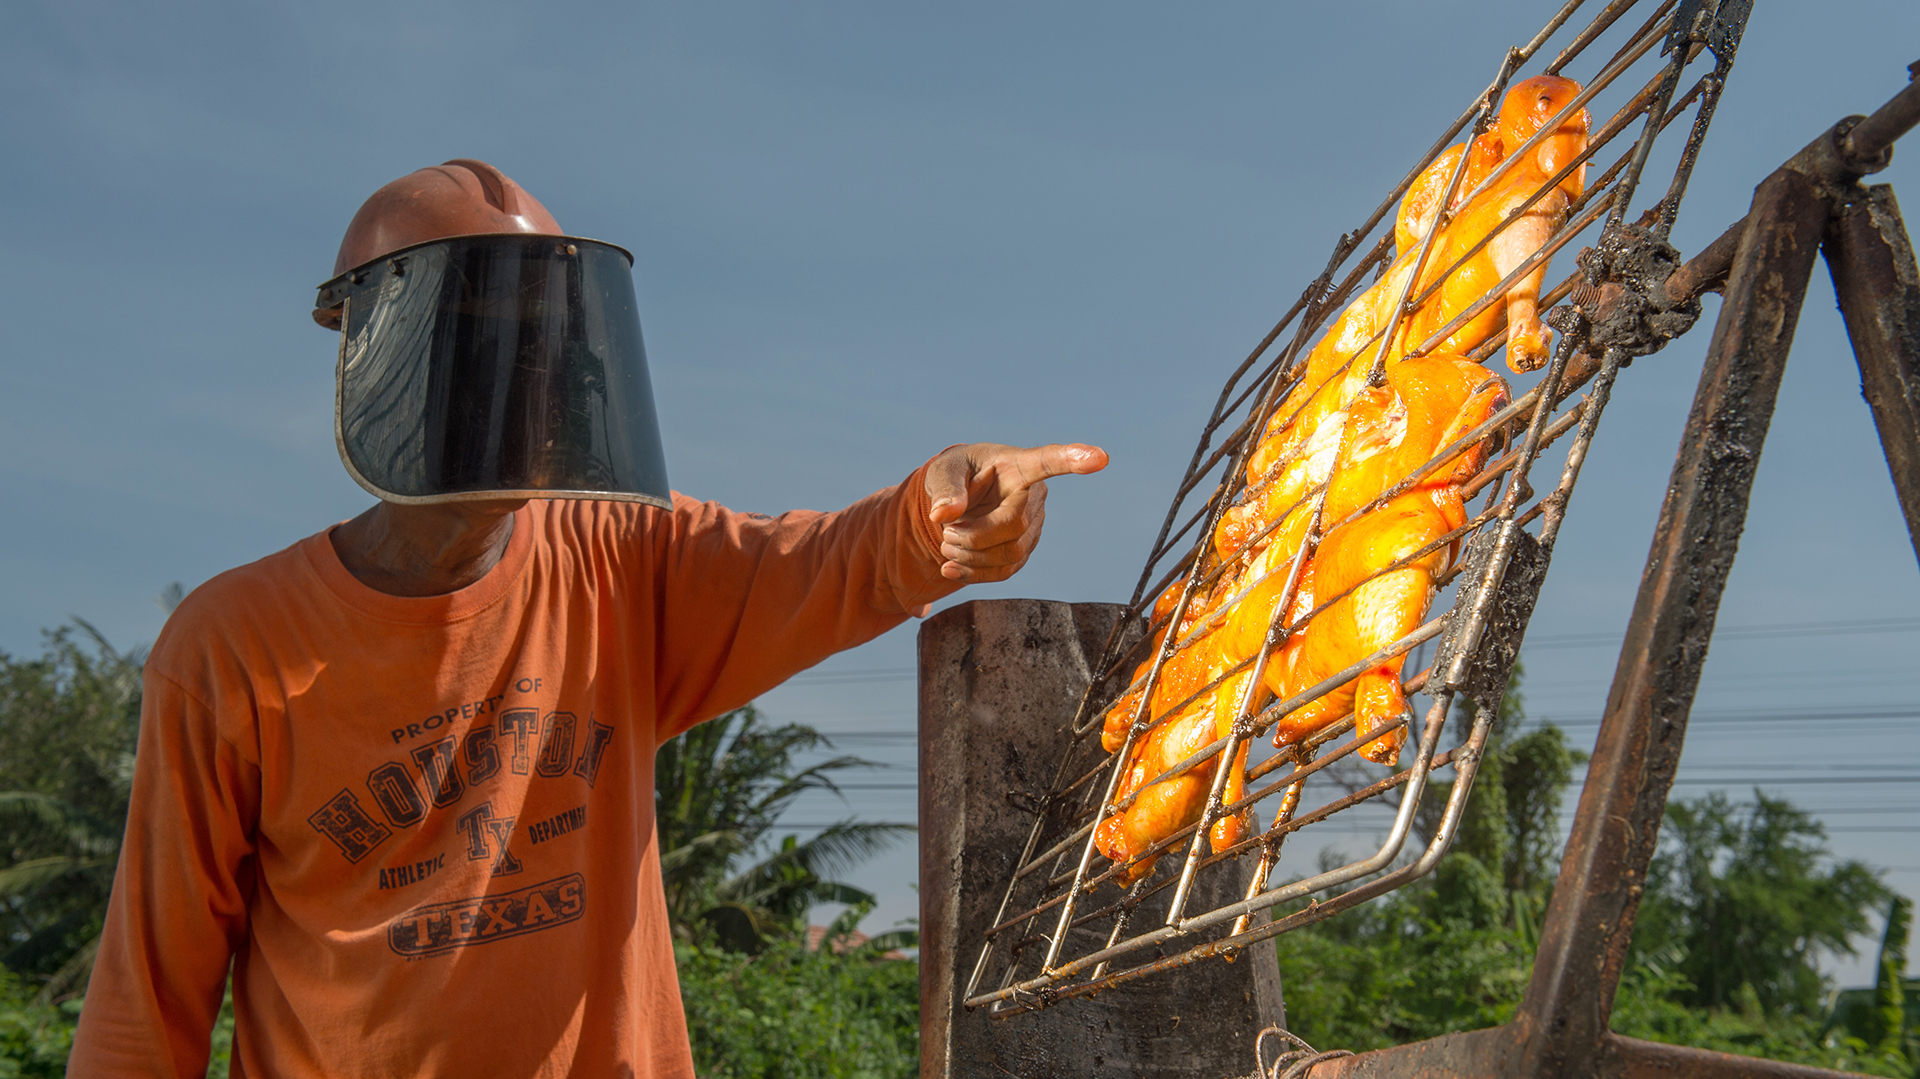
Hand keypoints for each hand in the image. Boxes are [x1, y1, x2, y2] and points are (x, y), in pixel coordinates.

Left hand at [924, 443, 1108, 582]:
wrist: (957, 501)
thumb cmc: (956, 475)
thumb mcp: (944, 470)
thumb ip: (945, 488)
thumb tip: (945, 513)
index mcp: (1018, 465)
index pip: (1047, 461)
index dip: (1072, 459)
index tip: (1099, 457)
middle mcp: (1034, 495)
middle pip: (1014, 525)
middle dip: (974, 535)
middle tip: (946, 530)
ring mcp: (1033, 526)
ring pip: (1011, 553)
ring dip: (970, 555)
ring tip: (947, 541)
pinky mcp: (1023, 550)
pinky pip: (1005, 571)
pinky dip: (974, 573)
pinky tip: (952, 567)